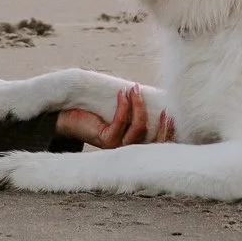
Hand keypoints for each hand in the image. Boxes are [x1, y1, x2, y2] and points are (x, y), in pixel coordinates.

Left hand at [56, 86, 175, 148]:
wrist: (70, 121)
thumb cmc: (96, 116)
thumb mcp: (120, 117)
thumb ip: (135, 116)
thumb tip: (152, 99)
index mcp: (133, 147)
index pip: (157, 146)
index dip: (168, 133)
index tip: (171, 115)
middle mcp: (127, 151)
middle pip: (153, 140)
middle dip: (160, 122)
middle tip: (162, 105)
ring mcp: (117, 147)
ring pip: (138, 127)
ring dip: (138, 104)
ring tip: (135, 88)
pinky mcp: (107, 139)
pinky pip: (121, 120)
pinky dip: (124, 104)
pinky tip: (122, 93)